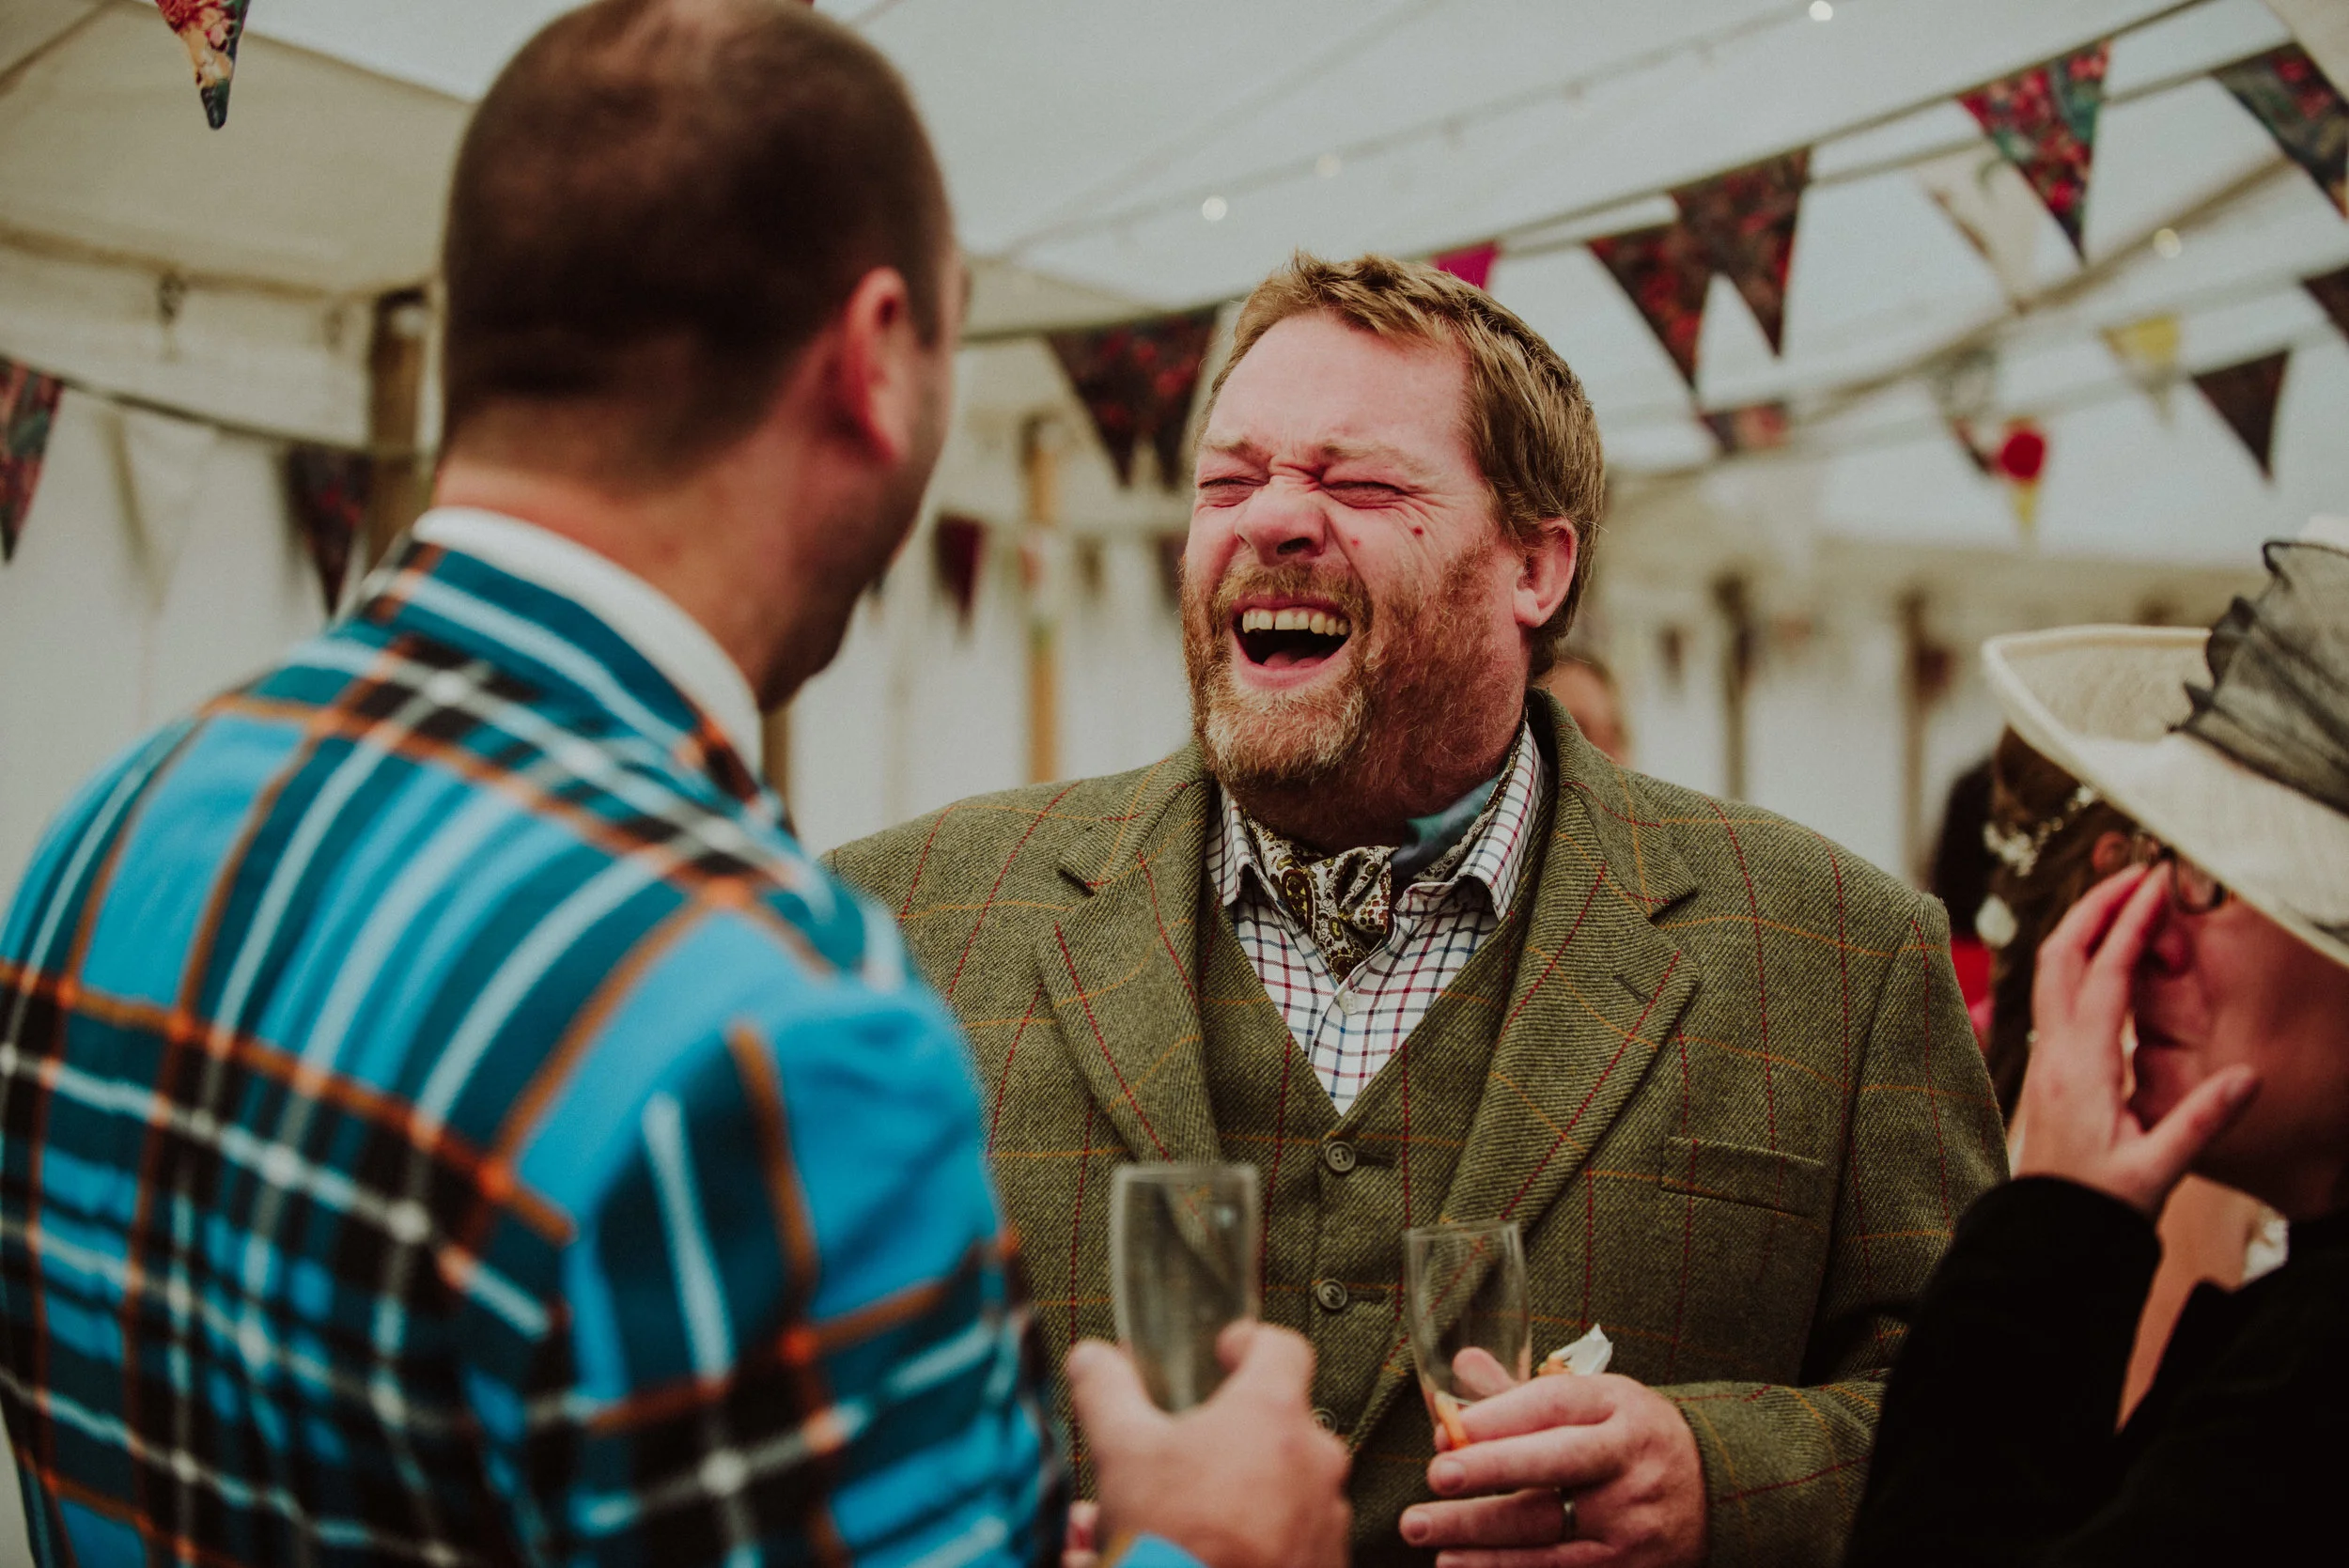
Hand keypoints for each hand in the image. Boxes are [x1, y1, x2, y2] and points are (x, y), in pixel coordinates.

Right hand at [1070, 1323, 1350, 1567]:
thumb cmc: (1170, 1538)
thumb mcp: (1122, 1453)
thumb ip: (1107, 1391)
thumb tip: (1091, 1358)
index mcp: (1272, 1412)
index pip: (1284, 1345)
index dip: (1250, 1342)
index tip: (1226, 1354)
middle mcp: (1316, 1458)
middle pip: (1285, 1420)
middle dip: (1241, 1430)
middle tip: (1197, 1451)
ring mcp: (1328, 1515)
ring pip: (1294, 1480)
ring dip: (1256, 1485)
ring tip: (1205, 1510)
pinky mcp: (1329, 1560)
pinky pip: (1302, 1531)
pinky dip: (1271, 1532)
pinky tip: (1227, 1547)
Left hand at [1400, 1374, 1704, 1567]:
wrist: (1713, 1492)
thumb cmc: (1631, 1438)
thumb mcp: (1595, 1401)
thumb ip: (1523, 1393)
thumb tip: (1462, 1364)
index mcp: (1618, 1409)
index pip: (1554, 1406)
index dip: (1498, 1417)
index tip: (1447, 1429)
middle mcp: (1629, 1465)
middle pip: (1553, 1466)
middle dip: (1490, 1471)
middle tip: (1435, 1476)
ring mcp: (1632, 1524)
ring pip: (1549, 1533)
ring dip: (1482, 1539)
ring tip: (1428, 1534)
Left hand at [2016, 864, 2260, 1214]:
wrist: (2047, 1232)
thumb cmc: (2098, 1206)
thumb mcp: (2157, 1170)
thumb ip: (2201, 1121)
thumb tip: (2250, 1077)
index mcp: (2081, 1067)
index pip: (2105, 976)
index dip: (2129, 925)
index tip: (2156, 885)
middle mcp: (2055, 1052)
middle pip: (2061, 955)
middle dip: (2095, 907)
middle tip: (2137, 874)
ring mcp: (2046, 1056)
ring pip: (2051, 971)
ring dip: (2083, 928)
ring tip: (2124, 899)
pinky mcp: (2049, 1066)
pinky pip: (2055, 994)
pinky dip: (2079, 959)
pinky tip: (2106, 956)